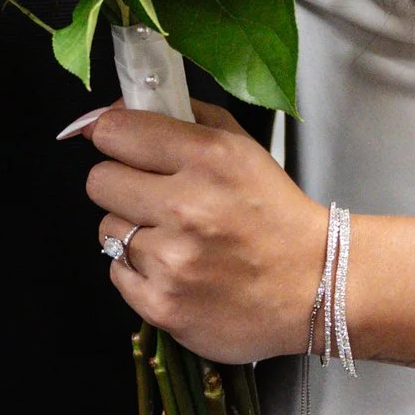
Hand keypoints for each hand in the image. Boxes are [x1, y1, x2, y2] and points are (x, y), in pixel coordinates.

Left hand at [81, 102, 329, 367]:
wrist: (315, 286)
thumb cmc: (274, 214)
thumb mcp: (242, 148)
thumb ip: (183, 117)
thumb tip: (116, 108)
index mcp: (209, 158)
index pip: (114, 131)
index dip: (113, 137)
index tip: (122, 146)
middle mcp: (187, 208)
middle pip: (99, 181)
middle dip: (121, 185)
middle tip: (153, 197)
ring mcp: (172, 261)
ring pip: (107, 230)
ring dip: (133, 232)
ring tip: (174, 239)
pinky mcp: (162, 305)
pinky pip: (117, 273)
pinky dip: (140, 271)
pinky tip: (176, 270)